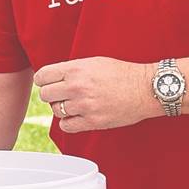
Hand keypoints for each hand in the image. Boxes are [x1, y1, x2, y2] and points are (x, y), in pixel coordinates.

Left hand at [33, 57, 155, 132]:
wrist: (146, 88)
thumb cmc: (123, 73)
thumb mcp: (94, 62)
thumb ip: (72, 69)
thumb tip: (53, 77)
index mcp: (76, 69)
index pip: (42, 76)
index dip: (44, 80)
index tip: (48, 83)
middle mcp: (77, 87)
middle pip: (45, 95)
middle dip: (52, 95)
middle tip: (62, 95)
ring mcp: (84, 105)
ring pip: (55, 110)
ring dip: (62, 108)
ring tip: (75, 104)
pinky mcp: (92, 121)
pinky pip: (66, 126)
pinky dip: (68, 122)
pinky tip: (77, 116)